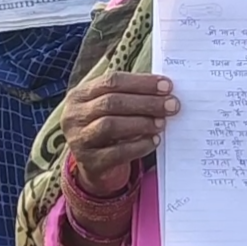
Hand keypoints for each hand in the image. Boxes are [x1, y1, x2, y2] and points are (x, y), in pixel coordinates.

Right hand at [60, 73, 178, 194]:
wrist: (95, 164)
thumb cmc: (109, 125)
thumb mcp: (112, 107)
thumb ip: (131, 96)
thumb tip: (165, 91)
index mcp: (80, 94)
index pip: (111, 81)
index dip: (141, 82)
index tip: (167, 85)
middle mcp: (74, 115)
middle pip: (111, 102)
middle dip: (146, 102)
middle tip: (172, 105)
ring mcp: (78, 139)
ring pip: (110, 126)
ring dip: (141, 123)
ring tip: (162, 123)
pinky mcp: (89, 162)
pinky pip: (116, 153)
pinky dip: (138, 146)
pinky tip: (154, 141)